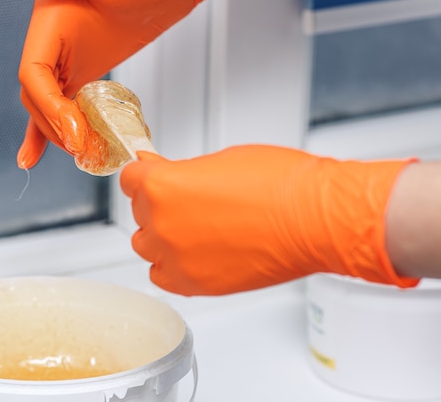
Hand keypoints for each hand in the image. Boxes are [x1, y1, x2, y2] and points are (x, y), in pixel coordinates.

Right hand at [17, 0, 242, 168]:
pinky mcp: (79, 70)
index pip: (33, 74)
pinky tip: (35, 153)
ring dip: (56, 132)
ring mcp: (63, 57)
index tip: (75, 130)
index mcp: (49, 20)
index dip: (50, 107)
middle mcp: (49, 40)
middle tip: (80, 147)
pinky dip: (50, 127)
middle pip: (37, 94)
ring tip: (76, 152)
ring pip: (46, 103)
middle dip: (55, 125)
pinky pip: (58, 102)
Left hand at [120, 146, 418, 295]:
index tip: (153, 176)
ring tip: (195, 227)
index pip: (129, 179)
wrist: (314, 220)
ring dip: (163, 234)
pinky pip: (162, 275)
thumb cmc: (280, 184)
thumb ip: (180, 170)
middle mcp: (160, 224)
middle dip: (159, 203)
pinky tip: (195, 252)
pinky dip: (173, 264)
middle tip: (190, 199)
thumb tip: (158, 169)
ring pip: (147, 245)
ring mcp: (175, 257)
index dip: (145, 175)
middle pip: (140, 212)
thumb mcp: (220, 159)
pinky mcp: (194, 285)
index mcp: (161, 186)